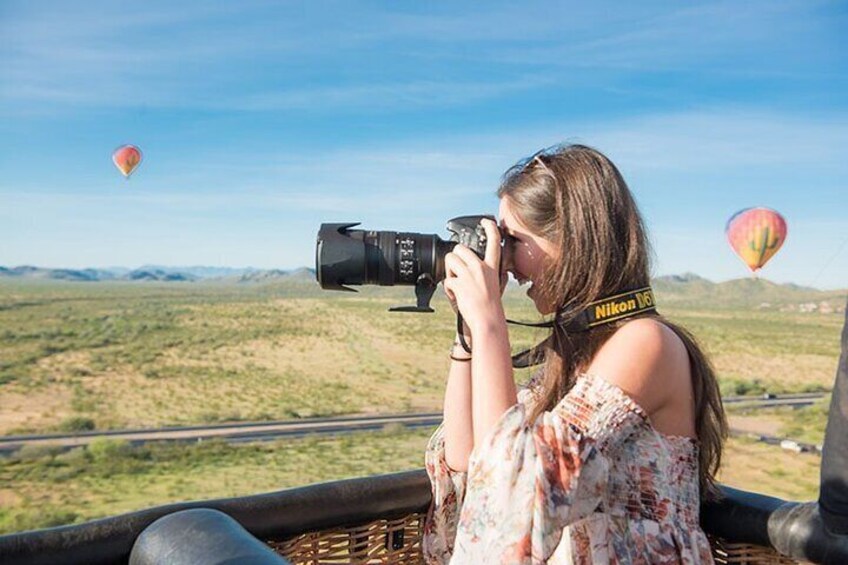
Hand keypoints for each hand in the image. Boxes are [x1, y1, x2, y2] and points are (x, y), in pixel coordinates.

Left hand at [442, 219, 506, 334]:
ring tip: (456, 283)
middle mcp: (481, 268)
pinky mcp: (458, 284)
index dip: (490, 227)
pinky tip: (456, 296)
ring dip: (449, 271)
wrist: (487, 321)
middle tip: (457, 270)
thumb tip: (494, 270)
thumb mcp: (497, 287)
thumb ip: (493, 275)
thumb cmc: (491, 307)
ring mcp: (469, 275)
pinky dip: (448, 289)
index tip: (485, 221)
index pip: (494, 241)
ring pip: (450, 260)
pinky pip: (446, 280)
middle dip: (454, 257)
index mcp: (493, 267)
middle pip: (460, 248)